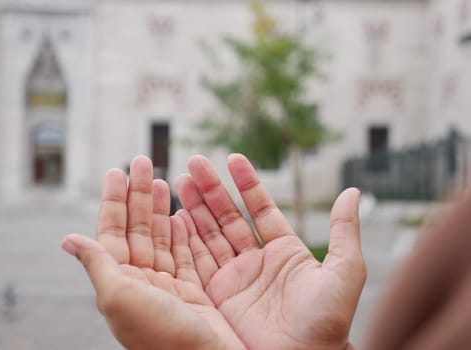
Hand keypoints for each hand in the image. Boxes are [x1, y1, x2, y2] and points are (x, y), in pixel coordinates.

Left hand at [61, 156, 244, 349]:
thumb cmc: (161, 335)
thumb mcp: (120, 296)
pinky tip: (181, 214)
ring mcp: (167, 286)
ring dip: (161, 209)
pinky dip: (183, 233)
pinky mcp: (192, 291)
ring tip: (162, 180)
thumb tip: (68, 239)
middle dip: (139, 195)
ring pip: (161, 238)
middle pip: (138, 228)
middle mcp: (141, 282)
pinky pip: (185, 255)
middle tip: (143, 161)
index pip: (112, 231)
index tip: (118, 170)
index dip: (114, 200)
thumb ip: (98, 264)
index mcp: (120, 282)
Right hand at [175, 154, 365, 349]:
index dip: (247, 183)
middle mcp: (256, 260)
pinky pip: (197, 260)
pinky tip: (176, 215)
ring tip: (180, 179)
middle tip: (195, 163)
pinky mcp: (217, 295)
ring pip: (210, 234)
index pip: (261, 208)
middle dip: (212, 189)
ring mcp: (235, 277)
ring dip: (195, 207)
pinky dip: (186, 238)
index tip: (234, 158)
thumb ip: (344, 231)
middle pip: (229, 216)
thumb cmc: (328, 322)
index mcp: (285, 251)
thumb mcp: (344, 271)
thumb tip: (353, 192)